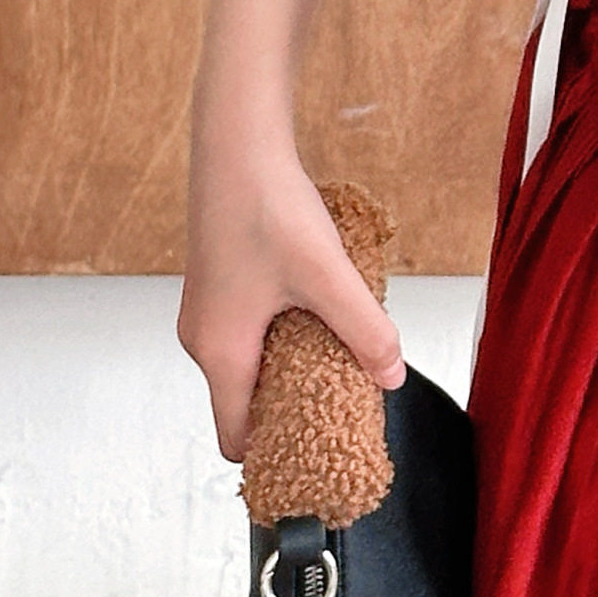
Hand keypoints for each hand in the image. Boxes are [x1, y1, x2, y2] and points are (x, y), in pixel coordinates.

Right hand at [175, 102, 411, 464]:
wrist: (237, 141)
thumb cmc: (266, 205)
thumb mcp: (328, 276)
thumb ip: (365, 331)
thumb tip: (393, 375)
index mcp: (221, 352)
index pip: (236, 437)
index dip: (275, 454)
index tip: (317, 455)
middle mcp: (204, 338)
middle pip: (245, 401)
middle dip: (292, 407)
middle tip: (342, 402)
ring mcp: (208, 310)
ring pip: (250, 362)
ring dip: (291, 364)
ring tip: (337, 351)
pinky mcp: (220, 284)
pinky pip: (250, 332)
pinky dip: (281, 334)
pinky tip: (317, 308)